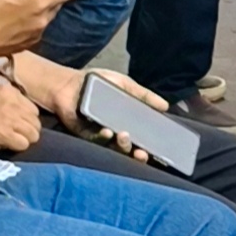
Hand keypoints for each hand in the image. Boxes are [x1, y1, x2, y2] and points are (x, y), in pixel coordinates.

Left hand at [52, 68, 169, 157]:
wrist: (70, 81)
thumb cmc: (97, 83)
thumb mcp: (125, 85)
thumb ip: (144, 95)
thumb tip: (165, 106)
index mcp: (126, 122)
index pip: (141, 139)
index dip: (148, 148)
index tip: (155, 151)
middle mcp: (115, 132)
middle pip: (129, 149)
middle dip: (137, 154)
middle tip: (142, 152)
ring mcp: (100, 135)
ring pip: (114, 148)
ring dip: (122, 146)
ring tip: (124, 136)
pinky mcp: (84, 135)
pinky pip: (96, 141)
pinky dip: (103, 137)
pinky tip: (107, 131)